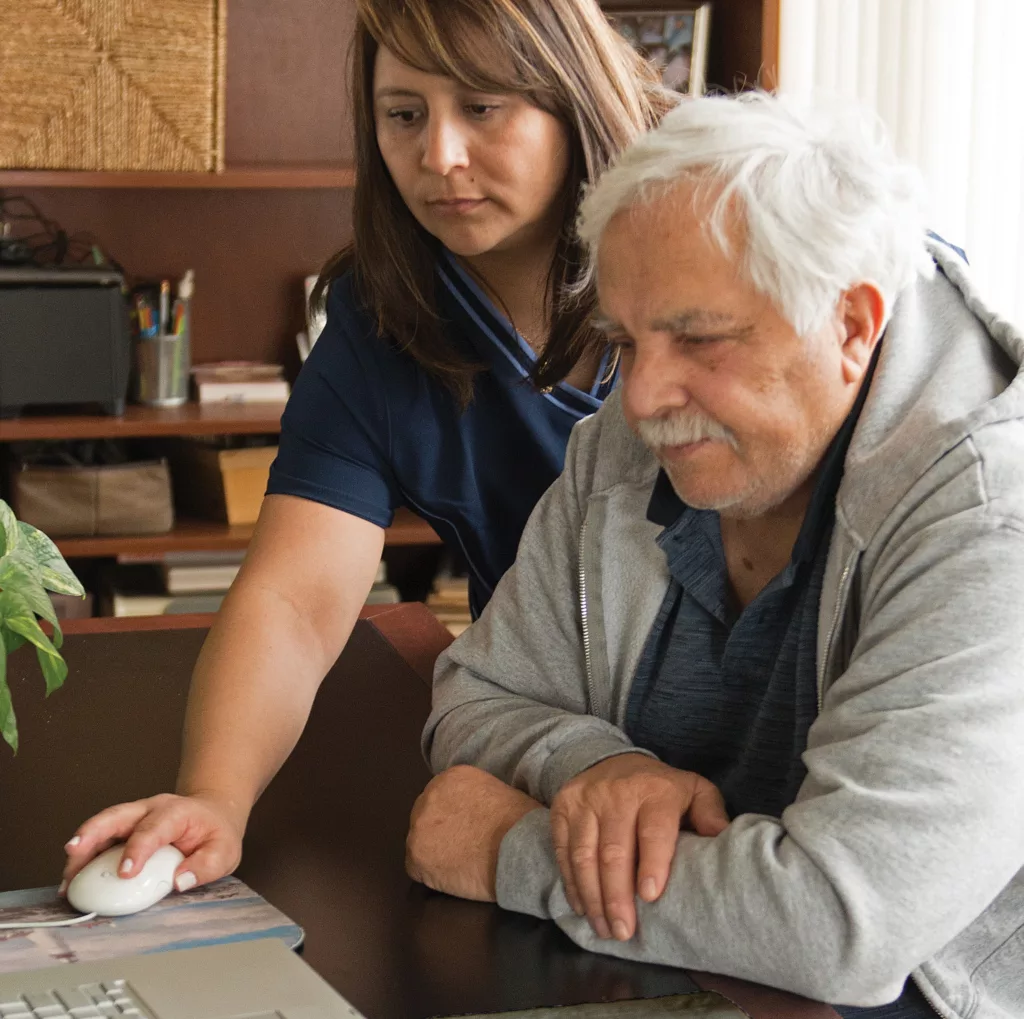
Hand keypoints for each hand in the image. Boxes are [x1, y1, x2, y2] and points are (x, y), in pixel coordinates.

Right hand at [61, 792, 246, 893]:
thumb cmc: (216, 834)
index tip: (125, 873)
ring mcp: (133, 818)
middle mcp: (149, 810)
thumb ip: (206, 865)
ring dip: (81, 850)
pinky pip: (99, 841)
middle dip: (93, 833)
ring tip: (67, 879)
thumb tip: (180, 881)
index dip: (137, 850)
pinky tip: (72, 880)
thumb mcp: (224, 850)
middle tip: (74, 854)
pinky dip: (83, 858)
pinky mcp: (122, 831)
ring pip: (101, 826)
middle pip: (116, 816)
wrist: (211, 815)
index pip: (153, 828)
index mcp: (176, 813)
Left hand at [406, 765, 539, 901]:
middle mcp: (429, 796)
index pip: (440, 798)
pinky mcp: (417, 856)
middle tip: (461, 847)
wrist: (519, 847)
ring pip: (419, 842)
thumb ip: (473, 797)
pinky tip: (453, 876)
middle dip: (439, 832)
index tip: (465, 829)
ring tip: (460, 863)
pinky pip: (416, 868)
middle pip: (425, 817)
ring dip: (435, 852)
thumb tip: (470, 814)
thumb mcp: (495, 791)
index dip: (452, 817)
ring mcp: (420, 826)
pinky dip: (431, 875)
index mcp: (450, 777)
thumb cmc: (519, 822)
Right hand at [550, 753, 728, 941]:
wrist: (612, 760)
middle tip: (624, 931)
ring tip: (604, 928)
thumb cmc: (660, 789)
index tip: (650, 896)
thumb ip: (710, 812)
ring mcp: (585, 800)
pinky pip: (563, 850)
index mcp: (655, 790)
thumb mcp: (693, 790)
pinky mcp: (562, 808)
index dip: (652, 863)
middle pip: (614, 850)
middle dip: (617, 895)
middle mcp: (616, 793)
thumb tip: (723, 837)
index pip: (652, 829)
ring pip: (585, 854)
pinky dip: (572, 883)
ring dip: (593, 896)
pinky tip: (583, 907)